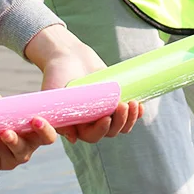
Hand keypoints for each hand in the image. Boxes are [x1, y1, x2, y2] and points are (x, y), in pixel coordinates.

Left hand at [0, 78, 57, 169]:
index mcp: (35, 135)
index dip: (45, 130)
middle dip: (15, 140)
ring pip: (5, 152)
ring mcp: (10, 159)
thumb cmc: (0, 117)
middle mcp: (25, 149)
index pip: (47, 136)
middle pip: (24, 148)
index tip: (36, 119)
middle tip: (7, 131)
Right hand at [25, 25, 142, 143]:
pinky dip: (136, 112)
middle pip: (110, 131)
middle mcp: (92, 121)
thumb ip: (57, 114)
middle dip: (120, 122)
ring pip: (122, 124)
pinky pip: (128, 111)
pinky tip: (139, 106)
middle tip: (123, 105)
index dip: (101, 130)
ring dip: (130, 118)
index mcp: (77, 124)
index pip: (92, 135)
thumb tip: (73, 138)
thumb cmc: (57, 73)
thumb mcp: (53, 92)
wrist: (68, 54)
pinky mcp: (114, 98)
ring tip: (133, 103)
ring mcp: (105, 110)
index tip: (107, 118)